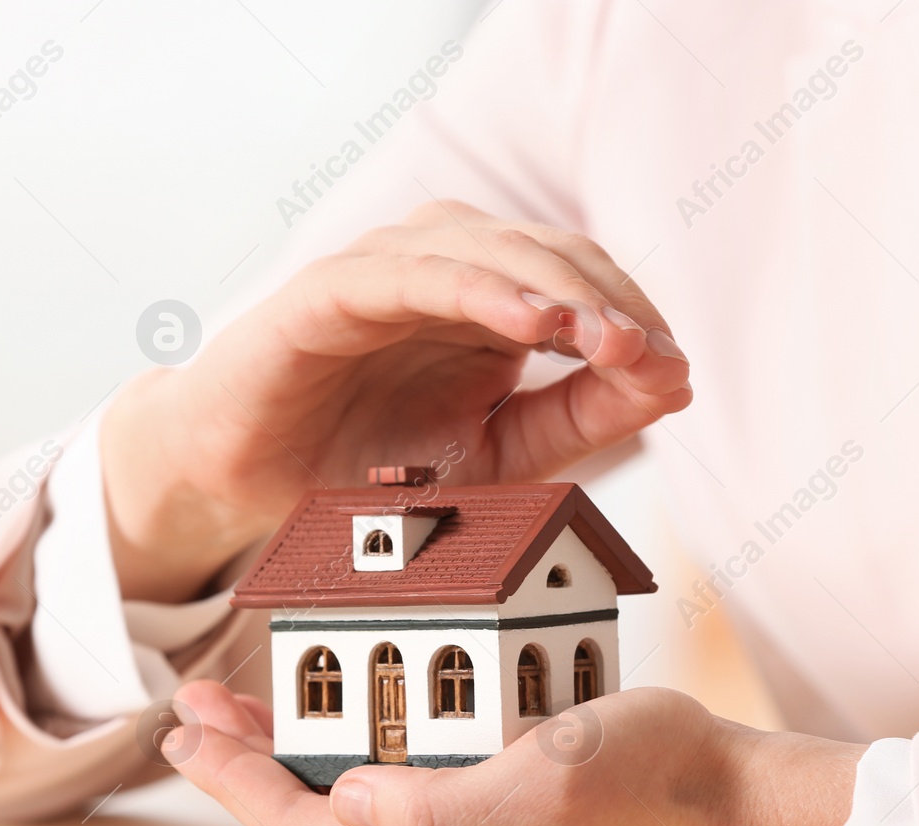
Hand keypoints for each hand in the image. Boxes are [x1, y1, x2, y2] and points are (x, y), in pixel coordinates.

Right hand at [102, 201, 692, 601]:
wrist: (244, 483)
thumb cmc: (363, 467)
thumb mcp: (495, 460)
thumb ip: (577, 418)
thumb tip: (673, 377)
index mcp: (488, 301)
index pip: (584, 283)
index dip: (634, 320)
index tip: (674, 374)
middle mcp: (443, 268)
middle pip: (552, 253)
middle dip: (611, 304)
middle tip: (653, 357)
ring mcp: (387, 270)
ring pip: (493, 249)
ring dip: (560, 289)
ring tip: (609, 338)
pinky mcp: (332, 288)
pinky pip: (415, 275)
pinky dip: (479, 288)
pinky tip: (533, 321)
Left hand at [166, 680, 862, 825]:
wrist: (742, 812)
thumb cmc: (658, 782)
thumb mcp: (548, 775)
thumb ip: (438, 807)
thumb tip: (349, 799)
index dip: (235, 773)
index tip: (185, 725)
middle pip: (312, 825)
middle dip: (251, 763)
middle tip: (200, 707)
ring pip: (351, 816)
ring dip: (299, 759)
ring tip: (255, 710)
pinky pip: (399, 808)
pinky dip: (358, 762)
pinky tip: (354, 728)